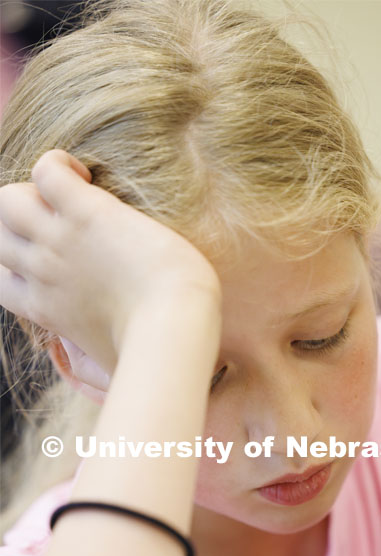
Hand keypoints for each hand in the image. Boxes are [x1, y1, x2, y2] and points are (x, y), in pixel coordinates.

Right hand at [0, 150, 220, 374]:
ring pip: (8, 199)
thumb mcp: (109, 365)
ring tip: (75, 196)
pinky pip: (47, 169)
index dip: (16, 266)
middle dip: (23, 225)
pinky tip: (88, 177)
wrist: (175, 327)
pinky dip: (59, 163)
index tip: (54, 262)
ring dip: (33, 191)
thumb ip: (96, 362)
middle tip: (67, 224)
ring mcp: (58, 241)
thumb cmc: (154, 355)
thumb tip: (108, 379)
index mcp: (44, 310)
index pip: (1, 281)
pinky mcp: (86, 212)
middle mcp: (41, 273)